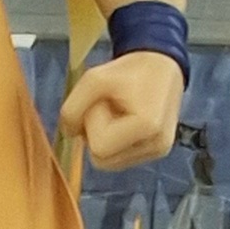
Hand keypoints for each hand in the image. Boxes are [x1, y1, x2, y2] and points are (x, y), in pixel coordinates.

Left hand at [58, 48, 183, 173]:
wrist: (161, 65)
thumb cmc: (129, 70)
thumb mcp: (93, 79)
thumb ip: (72, 108)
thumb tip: (68, 133)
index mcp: (147, 127)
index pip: (99, 147)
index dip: (92, 123)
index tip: (104, 101)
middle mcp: (156, 146)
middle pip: (101, 160)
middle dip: (96, 134)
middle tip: (107, 108)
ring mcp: (158, 151)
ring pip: (109, 163)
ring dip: (104, 139)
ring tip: (117, 114)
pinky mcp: (156, 152)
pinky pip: (120, 159)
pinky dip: (115, 143)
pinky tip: (124, 122)